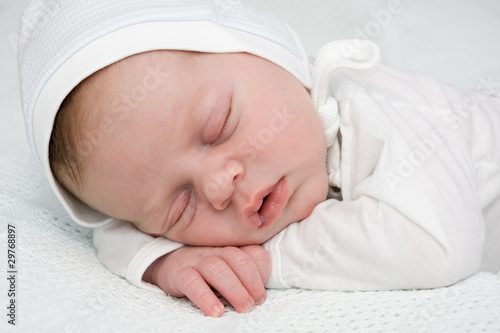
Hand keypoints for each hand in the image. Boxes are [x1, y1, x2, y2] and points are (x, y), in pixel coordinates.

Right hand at [143, 245, 270, 316]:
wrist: (169, 264)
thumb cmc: (207, 272)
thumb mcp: (228, 270)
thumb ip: (246, 275)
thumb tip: (259, 295)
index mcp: (232, 248)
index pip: (253, 253)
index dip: (262, 273)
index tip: (261, 296)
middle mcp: (216, 251)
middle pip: (238, 259)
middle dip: (251, 282)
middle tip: (254, 304)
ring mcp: (197, 260)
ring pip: (217, 268)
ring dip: (234, 290)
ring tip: (243, 308)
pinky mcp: (179, 274)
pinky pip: (192, 282)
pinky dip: (205, 297)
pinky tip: (216, 311)